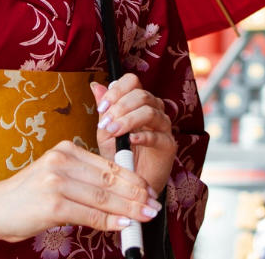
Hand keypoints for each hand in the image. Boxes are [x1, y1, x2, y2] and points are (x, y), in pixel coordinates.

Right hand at [0, 139, 161, 242]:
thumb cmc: (23, 197)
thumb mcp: (55, 179)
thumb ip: (82, 182)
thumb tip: (117, 198)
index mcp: (65, 150)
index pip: (108, 165)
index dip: (132, 179)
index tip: (147, 190)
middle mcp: (63, 161)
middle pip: (110, 179)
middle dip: (136, 194)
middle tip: (153, 204)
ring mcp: (57, 182)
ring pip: (104, 196)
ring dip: (129, 208)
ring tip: (145, 215)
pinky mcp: (53, 204)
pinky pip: (90, 213)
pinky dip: (109, 220)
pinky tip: (122, 224)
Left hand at [92, 75, 177, 196]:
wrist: (129, 183)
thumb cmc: (118, 155)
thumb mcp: (106, 131)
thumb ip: (105, 110)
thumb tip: (96, 85)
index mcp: (138, 102)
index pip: (133, 82)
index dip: (117, 90)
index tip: (102, 107)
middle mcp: (154, 110)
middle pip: (142, 95)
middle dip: (120, 107)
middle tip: (105, 123)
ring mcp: (163, 126)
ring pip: (150, 112)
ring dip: (128, 120)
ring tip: (113, 131)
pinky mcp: (168, 145)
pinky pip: (157, 135)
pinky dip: (142, 136)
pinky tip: (130, 140)